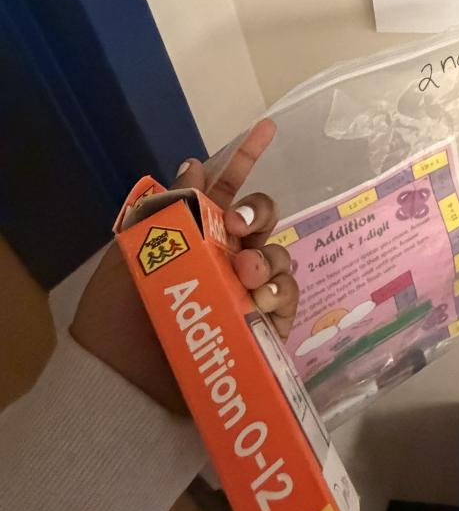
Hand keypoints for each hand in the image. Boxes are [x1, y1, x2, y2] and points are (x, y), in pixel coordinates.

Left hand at [70, 119, 297, 413]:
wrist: (123, 382)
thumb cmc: (120, 318)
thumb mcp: (135, 255)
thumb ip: (168, 210)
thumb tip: (193, 164)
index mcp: (198, 237)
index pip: (228, 189)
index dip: (246, 157)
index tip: (267, 128)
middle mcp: (228, 260)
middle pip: (264, 222)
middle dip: (260, 214)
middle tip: (239, 228)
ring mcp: (248, 294)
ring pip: (280, 259)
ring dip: (268, 259)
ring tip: (246, 275)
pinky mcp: (263, 329)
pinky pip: (287, 302)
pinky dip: (280, 294)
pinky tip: (261, 300)